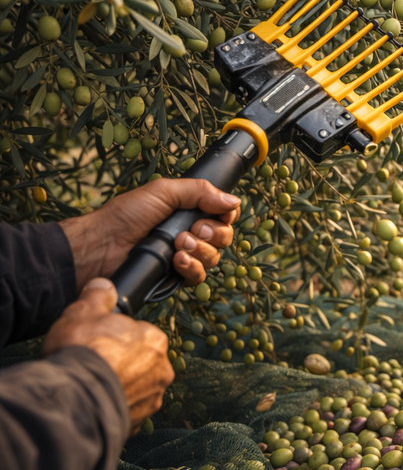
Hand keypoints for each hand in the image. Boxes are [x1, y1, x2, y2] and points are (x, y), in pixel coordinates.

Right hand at [43, 278, 173, 433]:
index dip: (116, 337)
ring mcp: (151, 399)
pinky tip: (93, 402)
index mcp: (155, 341)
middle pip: (140, 362)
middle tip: (94, 363)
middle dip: (120, 362)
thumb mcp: (84, 312)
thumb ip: (98, 295)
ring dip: (118, 386)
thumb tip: (104, 286)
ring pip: (135, 388)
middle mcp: (161, 371)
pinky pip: (125, 410)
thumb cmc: (81, 352)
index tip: (98, 342)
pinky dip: (112, 407)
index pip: (139, 334)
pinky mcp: (137, 423)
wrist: (73, 400)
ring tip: (92, 384)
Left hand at [61, 178, 240, 288]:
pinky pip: (199, 277)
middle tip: (194, 230)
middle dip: (214, 233)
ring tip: (179, 244)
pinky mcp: (175, 277)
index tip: (218, 213)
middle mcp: (189, 233)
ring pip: (213, 257)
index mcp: (187, 212)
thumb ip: (200, 191)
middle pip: (223, 236)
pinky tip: (177, 261)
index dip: (225, 216)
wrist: (101, 247)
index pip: (222, 215)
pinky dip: (192, 268)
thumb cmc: (125, 215)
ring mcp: (183, 256)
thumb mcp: (164, 192)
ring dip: (201, 250)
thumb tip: (234, 201)